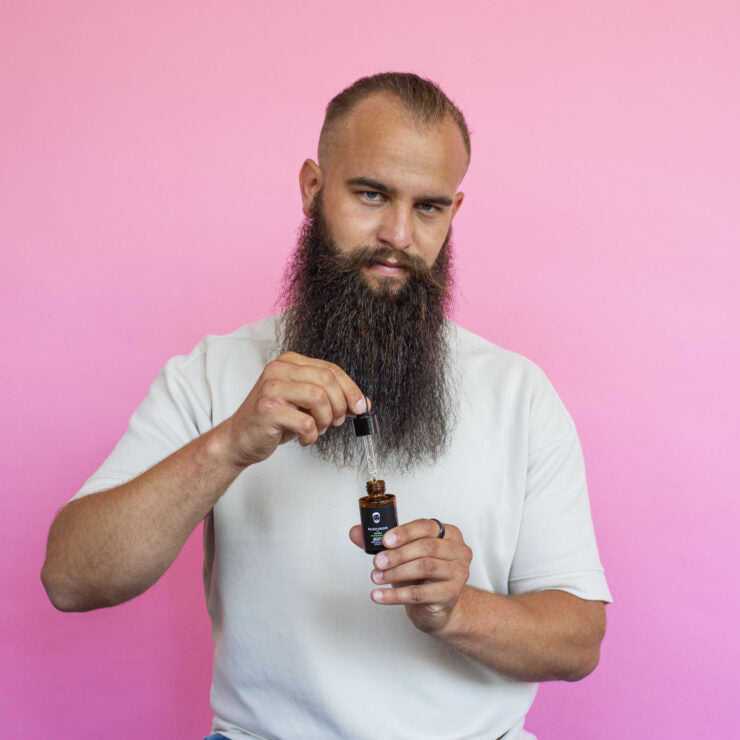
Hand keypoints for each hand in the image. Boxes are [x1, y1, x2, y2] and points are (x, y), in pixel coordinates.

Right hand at [222, 351, 367, 467]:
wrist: (240, 439)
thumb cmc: (274, 420)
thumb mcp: (304, 403)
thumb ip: (330, 397)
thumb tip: (362, 403)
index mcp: (289, 361)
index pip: (330, 369)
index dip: (351, 389)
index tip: (361, 406)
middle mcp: (278, 369)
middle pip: (327, 380)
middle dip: (340, 404)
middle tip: (337, 421)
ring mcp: (271, 388)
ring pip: (319, 398)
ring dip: (326, 420)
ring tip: (318, 429)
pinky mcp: (268, 409)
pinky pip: (306, 422)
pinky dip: (312, 435)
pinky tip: (304, 438)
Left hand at [349, 519, 472, 633]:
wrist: (436, 606)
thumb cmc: (422, 575)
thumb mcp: (403, 555)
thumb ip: (381, 542)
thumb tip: (356, 532)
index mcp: (449, 534)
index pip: (427, 526)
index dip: (404, 532)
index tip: (385, 540)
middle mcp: (458, 551)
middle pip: (426, 547)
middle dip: (397, 554)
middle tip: (377, 562)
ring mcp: (458, 573)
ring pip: (424, 568)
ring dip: (395, 572)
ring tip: (376, 577)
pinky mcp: (450, 594)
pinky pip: (419, 593)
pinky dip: (395, 595)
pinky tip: (379, 596)